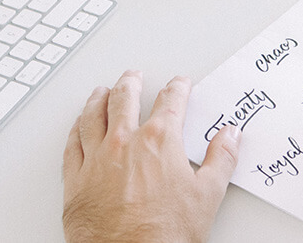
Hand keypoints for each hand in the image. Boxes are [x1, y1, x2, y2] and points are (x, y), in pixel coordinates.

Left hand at [63, 70, 240, 242]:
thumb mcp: (208, 196)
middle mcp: (125, 142)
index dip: (178, 89)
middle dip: (131, 83)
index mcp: (160, 140)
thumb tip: (231, 136)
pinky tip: (78, 126)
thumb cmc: (164, 234)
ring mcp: (96, 159)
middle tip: (134, 76)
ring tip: (101, 91)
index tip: (180, 84)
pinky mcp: (76, 181)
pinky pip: (72, 145)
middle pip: (124, 99)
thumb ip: (222, 159)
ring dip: (98, 99)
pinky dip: (75, 130)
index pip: (171, 102)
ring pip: (93, 116)